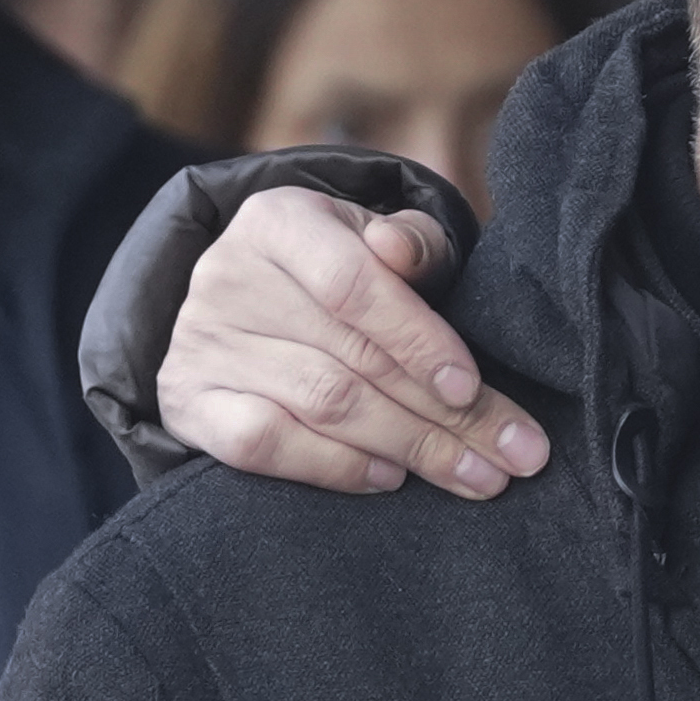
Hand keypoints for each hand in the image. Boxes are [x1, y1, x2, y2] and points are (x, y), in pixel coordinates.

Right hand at [160, 190, 544, 499]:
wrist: (253, 303)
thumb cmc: (343, 273)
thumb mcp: (382, 242)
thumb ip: (413, 245)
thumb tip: (404, 253)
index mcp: (279, 223)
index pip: (351, 285)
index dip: (417, 341)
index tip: (471, 388)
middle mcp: (228, 277)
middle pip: (350, 359)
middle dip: (445, 416)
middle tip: (512, 456)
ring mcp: (201, 342)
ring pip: (319, 406)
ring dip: (409, 449)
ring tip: (475, 475)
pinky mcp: (187, 401)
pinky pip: (261, 445)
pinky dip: (333, 466)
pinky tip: (388, 477)